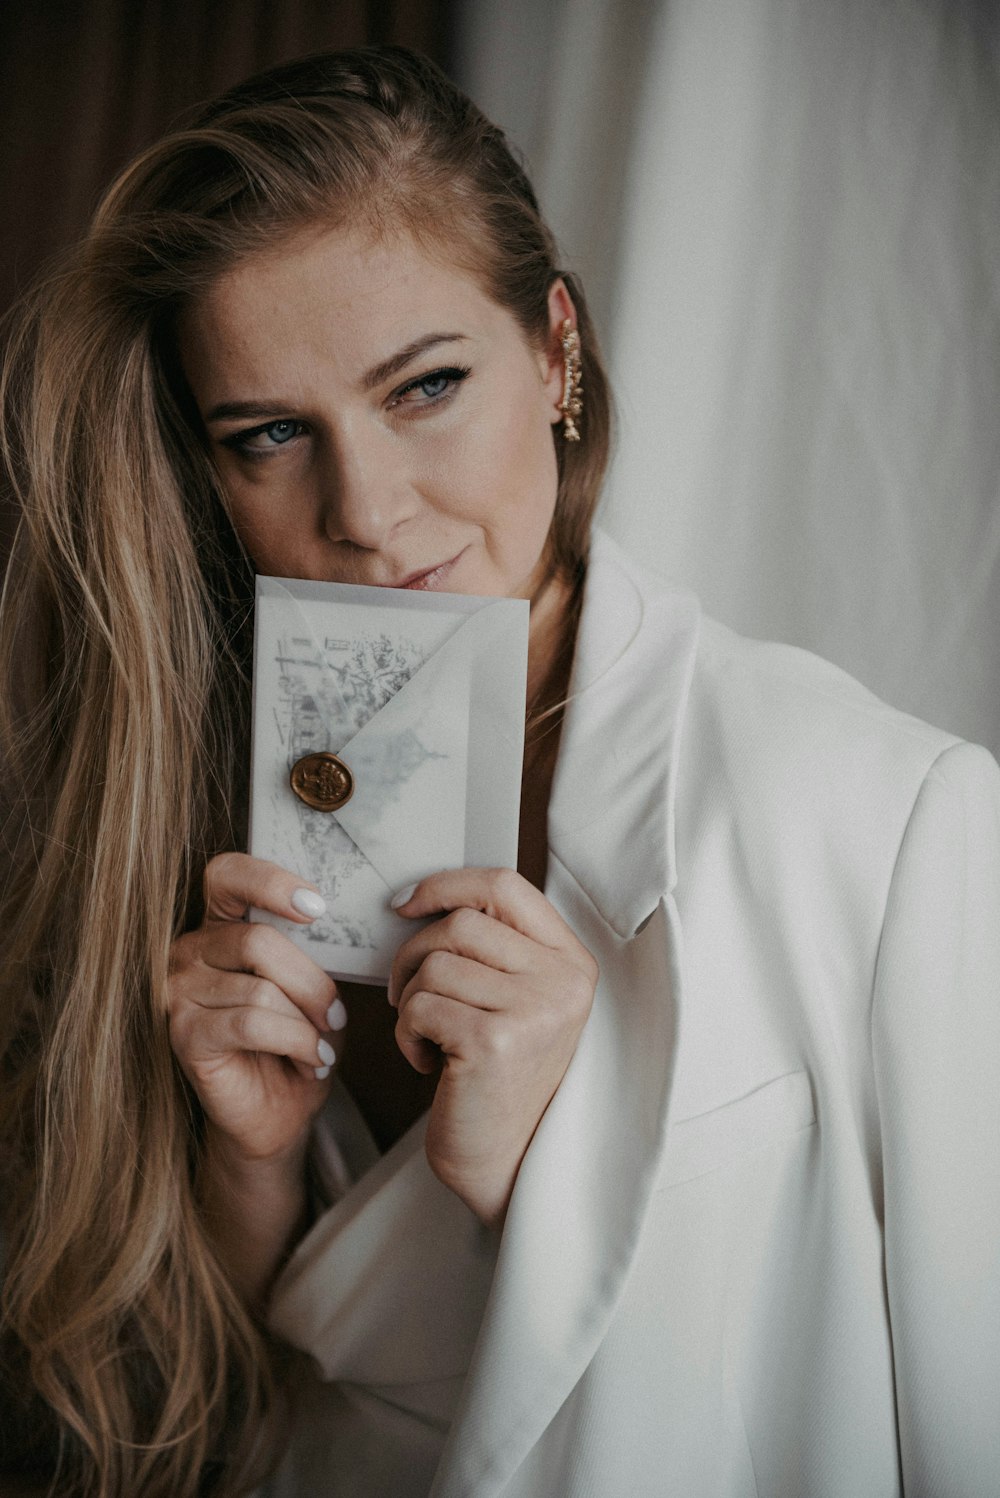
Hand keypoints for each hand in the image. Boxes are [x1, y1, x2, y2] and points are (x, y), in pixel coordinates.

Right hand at [167, 853, 341, 1166]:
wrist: (277, 1114)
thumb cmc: (295, 1042)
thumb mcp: (310, 985)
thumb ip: (312, 947)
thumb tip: (334, 917)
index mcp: (218, 925)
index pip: (227, 874)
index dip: (270, 881)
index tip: (317, 907)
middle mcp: (187, 950)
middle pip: (259, 940)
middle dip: (313, 983)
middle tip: (336, 1017)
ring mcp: (178, 992)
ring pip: (262, 987)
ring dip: (308, 1023)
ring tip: (320, 1048)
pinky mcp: (184, 1033)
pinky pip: (253, 1022)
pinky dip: (296, 1042)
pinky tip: (311, 1061)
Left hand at [389, 868, 597, 1228]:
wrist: (508, 1166)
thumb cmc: (499, 1079)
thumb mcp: (517, 1001)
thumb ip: (493, 947)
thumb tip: (420, 897)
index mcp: (571, 961)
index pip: (505, 884)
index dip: (446, 885)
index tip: (407, 904)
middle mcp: (564, 981)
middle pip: (461, 922)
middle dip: (414, 954)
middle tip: (409, 996)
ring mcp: (534, 1010)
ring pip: (435, 964)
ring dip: (411, 1002)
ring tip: (429, 1037)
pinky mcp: (495, 1041)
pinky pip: (421, 1006)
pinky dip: (407, 1035)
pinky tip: (429, 1063)